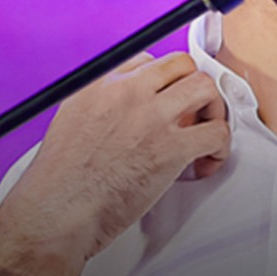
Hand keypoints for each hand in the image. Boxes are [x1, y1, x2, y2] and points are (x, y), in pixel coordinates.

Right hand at [0, 52, 229, 275]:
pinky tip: (206, 162)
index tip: (169, 103)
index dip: (165, 84)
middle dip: (193, 88)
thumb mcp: (70, 123)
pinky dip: (220, 148)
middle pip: (182, 66)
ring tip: (205, 135)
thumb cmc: (59, 183)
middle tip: (194, 115)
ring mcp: (150, 118)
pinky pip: (216, 133)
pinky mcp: (170, 149)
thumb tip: (125, 112)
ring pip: (205, 89)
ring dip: (214, 111)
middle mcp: (126, 93)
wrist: (56, 213)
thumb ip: (100, 107)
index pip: (149, 62)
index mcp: (100, 84)